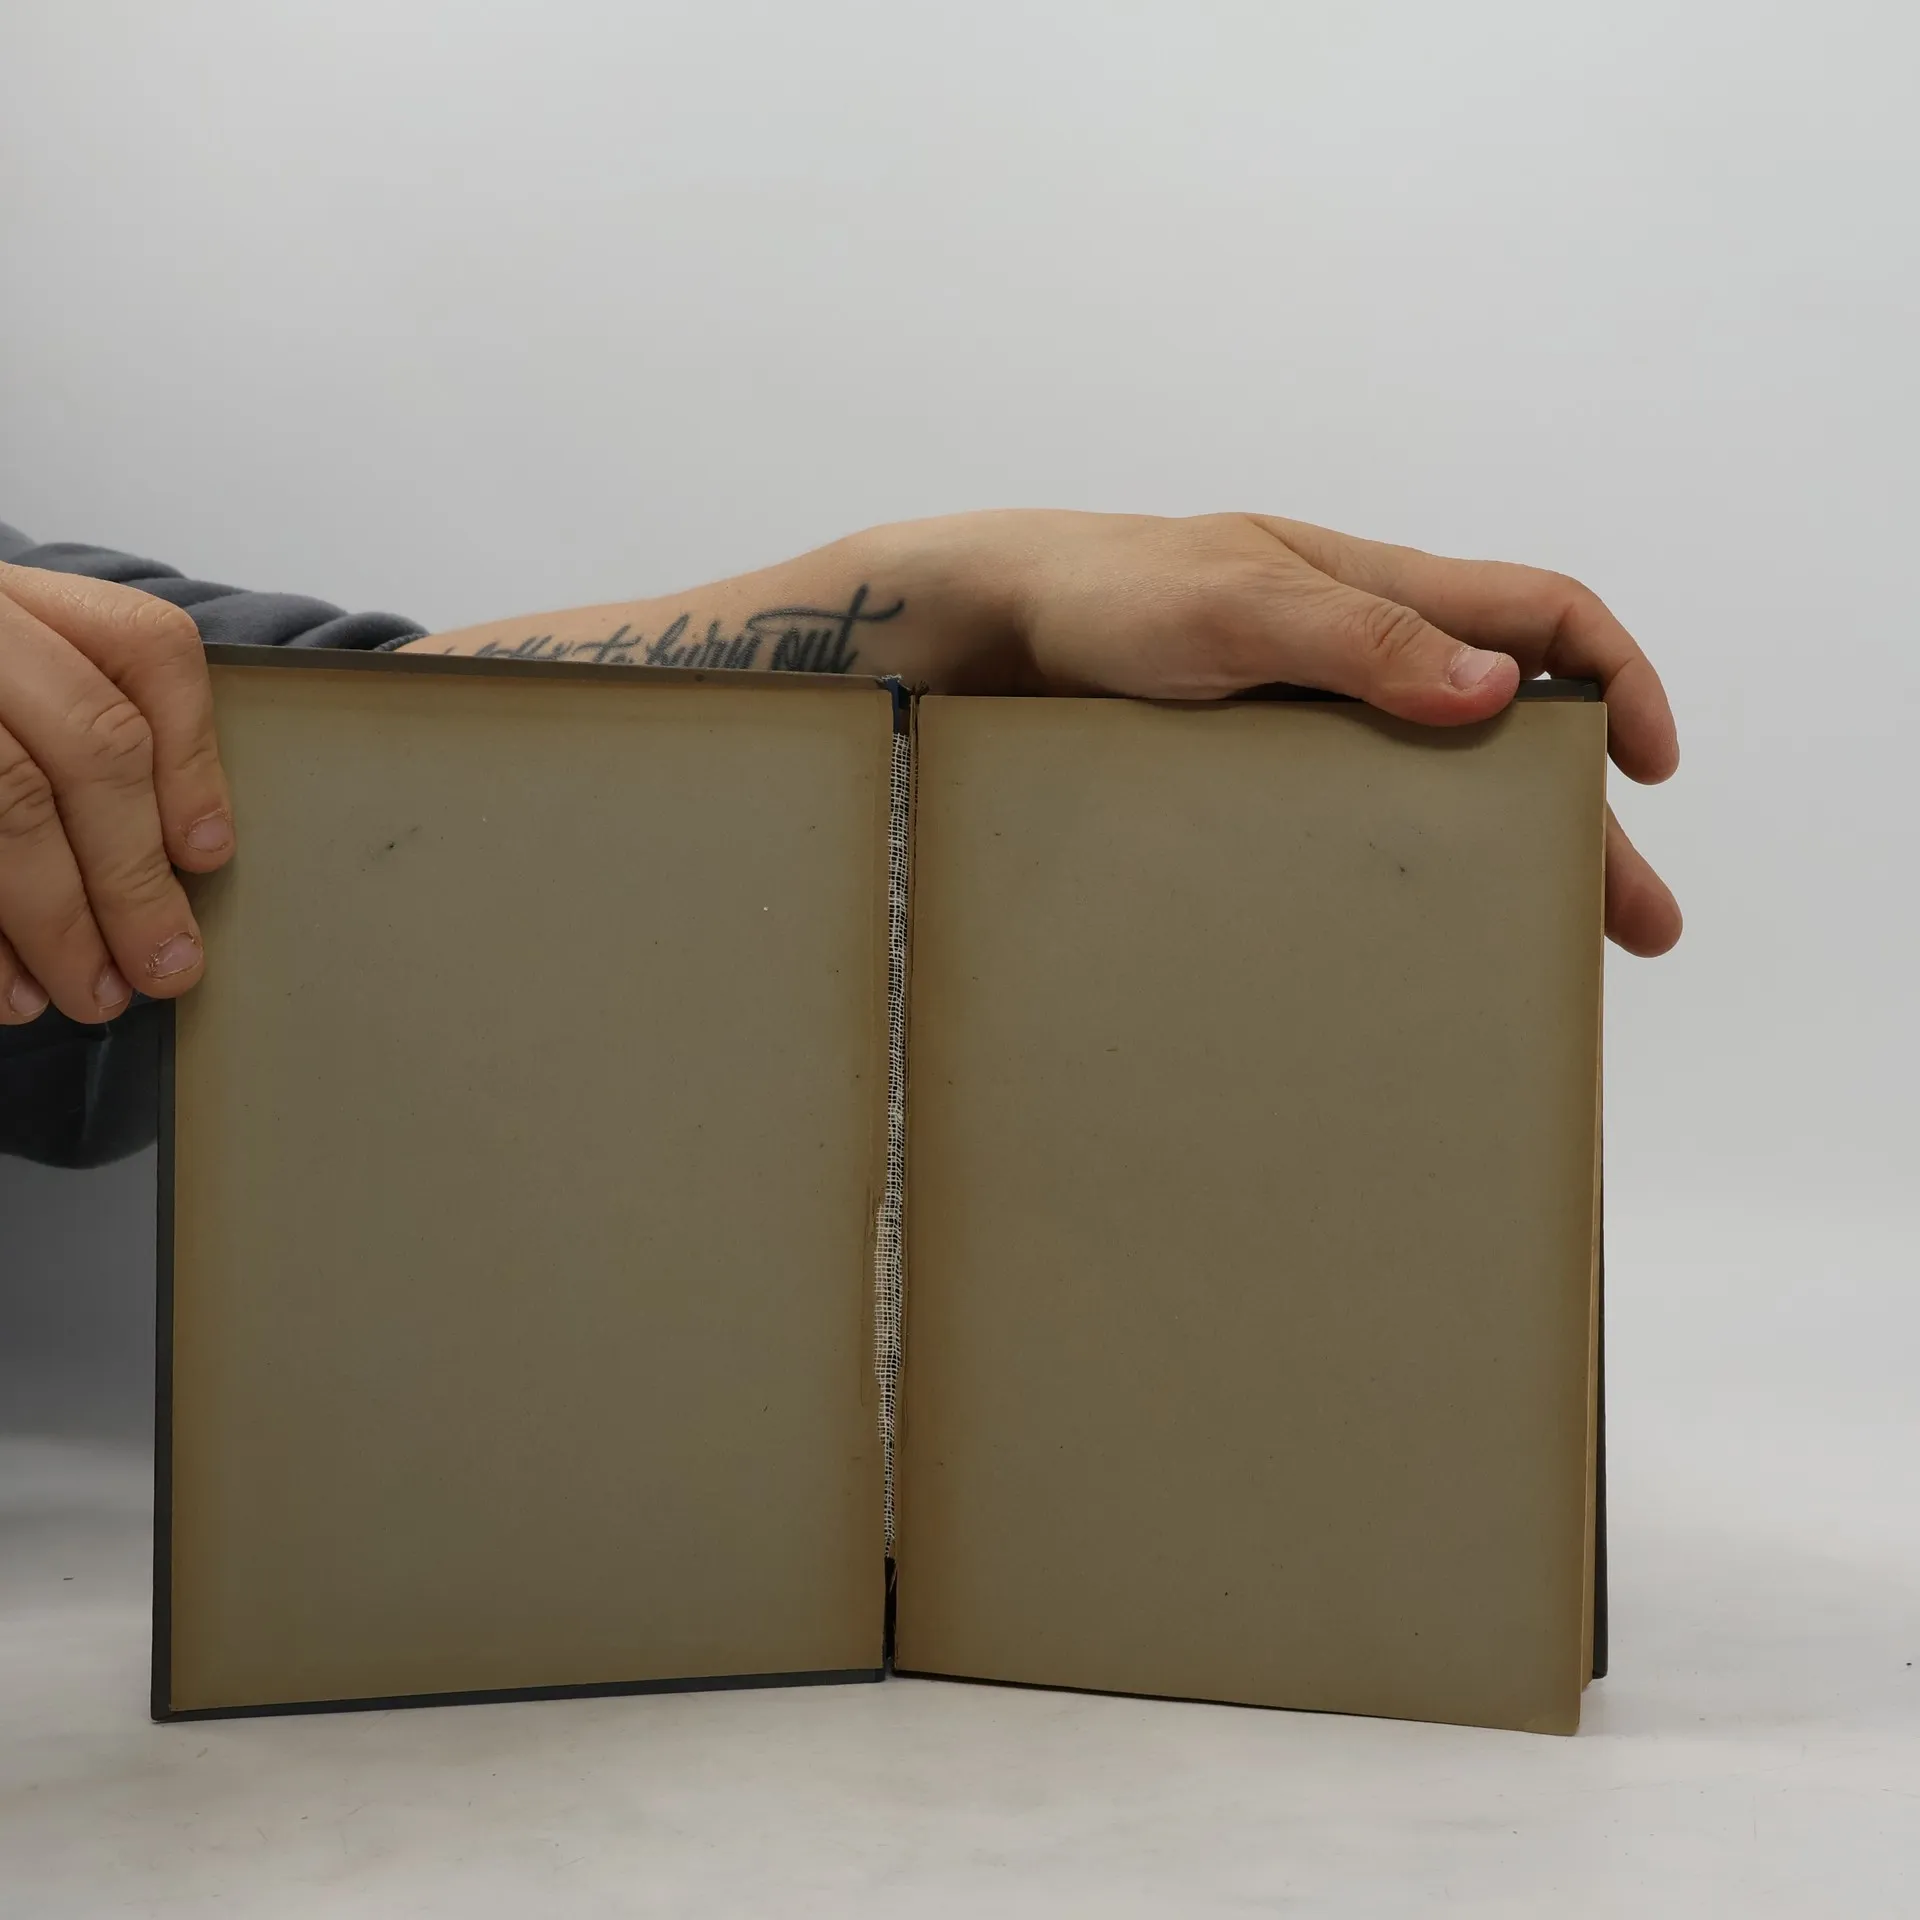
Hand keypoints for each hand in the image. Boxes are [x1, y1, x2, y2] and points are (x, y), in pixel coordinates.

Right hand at [0, 563, 233, 1024]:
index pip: (147, 651)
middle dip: (132, 877)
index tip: (208, 856)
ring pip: (8, 808)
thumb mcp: (18, 676)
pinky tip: (8, 991)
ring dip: (57, 925)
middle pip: (89, 747)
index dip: (193, 760)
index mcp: (22, 599)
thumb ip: (87, 734)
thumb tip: (184, 857)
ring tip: (92, 995)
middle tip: (165, 967)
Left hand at [961, 510, 1680, 955]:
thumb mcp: (1235, 605)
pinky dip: (1399, 866)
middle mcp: (1356, 655)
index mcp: (1375, 592)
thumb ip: (1356, 638)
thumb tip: (1497, 686)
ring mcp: (1305, 717)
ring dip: (1498, 860)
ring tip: (1536, 956)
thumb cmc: (1106, 595)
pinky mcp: (1250, 769)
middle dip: (1581, 819)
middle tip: (1630, 921)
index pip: (1541, 614)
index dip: (1617, 678)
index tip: (1650, 769)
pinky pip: (1350, 817)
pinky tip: (1404, 931)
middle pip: (1507, 730)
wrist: (985, 637)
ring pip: (1435, 786)